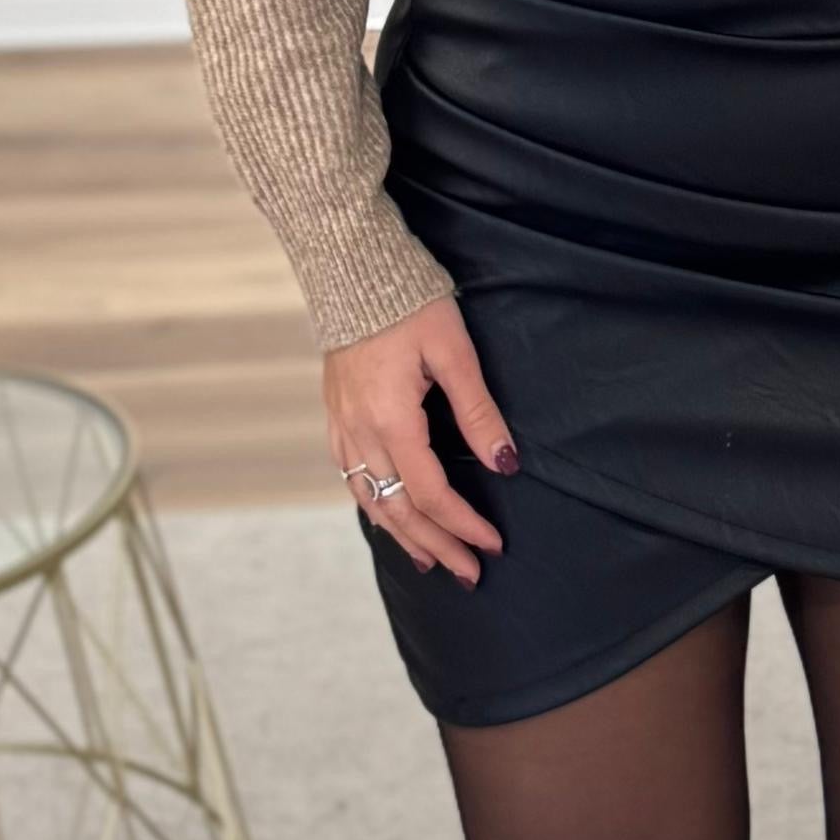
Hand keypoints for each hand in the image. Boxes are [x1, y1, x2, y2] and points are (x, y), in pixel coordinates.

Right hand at [324, 300, 515, 585]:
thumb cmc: (408, 301)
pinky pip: (350, 475)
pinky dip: (372, 504)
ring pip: (370, 498)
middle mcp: (359, 431)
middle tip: (470, 573)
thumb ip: (478, 411)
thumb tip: (506, 464)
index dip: (464, 524)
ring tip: (431, 559)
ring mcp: (341, 425)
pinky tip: (387, 513)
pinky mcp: (334, 414)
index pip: (431, 492)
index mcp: (391, 419)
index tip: (493, 544)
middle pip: (399, 507)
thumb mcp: (454, 352)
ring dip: (402, 533)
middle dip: (438, 544)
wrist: (351, 266)